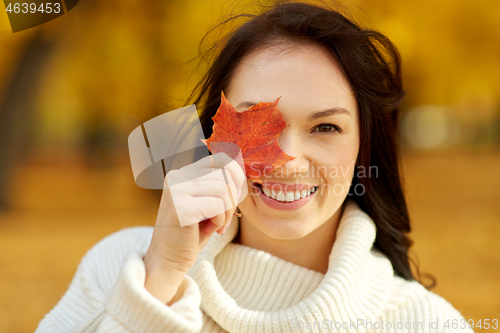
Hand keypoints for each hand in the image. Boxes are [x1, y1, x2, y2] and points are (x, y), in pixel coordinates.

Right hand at [143, 152, 245, 303]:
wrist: (167, 261)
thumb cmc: (191, 233)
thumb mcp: (207, 203)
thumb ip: (220, 185)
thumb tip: (241, 172)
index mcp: (183, 172)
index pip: (222, 159)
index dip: (236, 178)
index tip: (232, 200)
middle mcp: (177, 176)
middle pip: (226, 175)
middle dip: (232, 201)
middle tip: (223, 220)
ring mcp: (177, 190)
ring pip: (225, 190)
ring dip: (226, 213)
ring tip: (214, 225)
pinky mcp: (181, 207)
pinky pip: (218, 206)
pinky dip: (220, 221)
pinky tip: (208, 230)